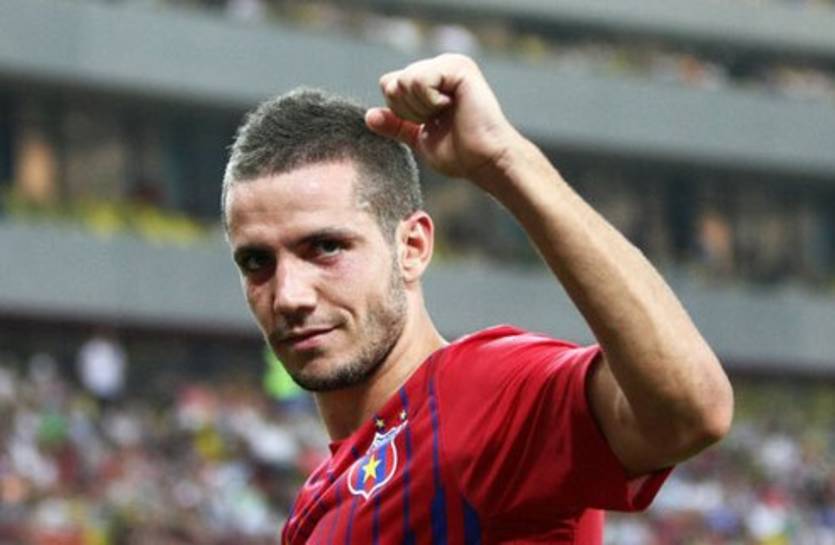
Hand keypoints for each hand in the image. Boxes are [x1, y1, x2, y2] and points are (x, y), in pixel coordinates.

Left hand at [365, 54, 520, 184]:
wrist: (484, 161)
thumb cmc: (461, 154)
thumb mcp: (419, 139)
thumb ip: (396, 125)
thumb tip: (369, 116)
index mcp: (432, 80)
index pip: (390, 84)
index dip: (400, 111)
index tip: (428, 123)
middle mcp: (441, 66)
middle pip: (393, 82)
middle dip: (408, 111)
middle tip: (438, 120)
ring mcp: (450, 64)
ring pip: (404, 80)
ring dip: (421, 108)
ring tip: (446, 114)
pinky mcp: (458, 67)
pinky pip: (419, 80)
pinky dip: (429, 102)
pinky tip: (451, 107)